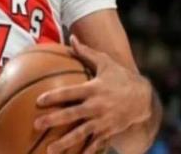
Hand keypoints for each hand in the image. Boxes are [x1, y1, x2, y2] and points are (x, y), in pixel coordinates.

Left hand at [34, 36, 151, 153]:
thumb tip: (71, 37)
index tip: (39, 101)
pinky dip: (85, 152)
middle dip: (54, 121)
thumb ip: (86, 52)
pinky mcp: (109, 132)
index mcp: (94, 89)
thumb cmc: (120, 76)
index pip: (70, 93)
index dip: (54, 96)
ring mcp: (103, 122)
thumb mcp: (105, 62)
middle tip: (37, 125)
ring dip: (65, 143)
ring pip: (81, 134)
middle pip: (72, 115)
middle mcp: (97, 106)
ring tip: (50, 150)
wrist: (144, 98)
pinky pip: (96, 145)